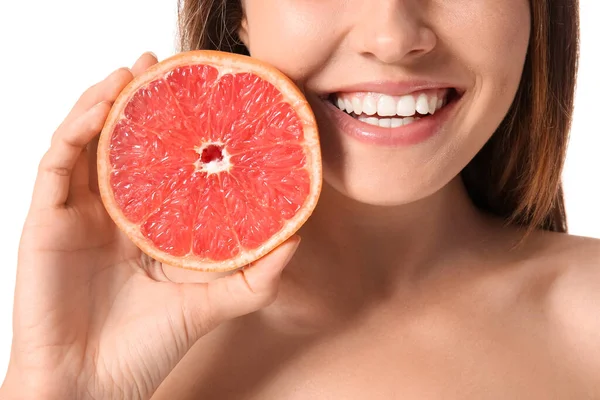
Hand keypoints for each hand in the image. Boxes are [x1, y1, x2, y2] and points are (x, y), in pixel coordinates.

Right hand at [1, 52, 299, 399]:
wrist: (92, 386)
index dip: (177, 126)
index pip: (162, 161)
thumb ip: (255, 274)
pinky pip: (56, 162)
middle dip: (140, 98)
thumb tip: (298, 235)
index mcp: (149, 224)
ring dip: (107, 100)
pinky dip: (76, 128)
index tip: (202, 95)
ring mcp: (78, 212)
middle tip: (161, 64)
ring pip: (87, 140)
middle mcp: (114, 211)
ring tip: (133, 70)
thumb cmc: (148, 347)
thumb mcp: (213, 302)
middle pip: (123, 140)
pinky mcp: (46, 219)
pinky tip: (102, 105)